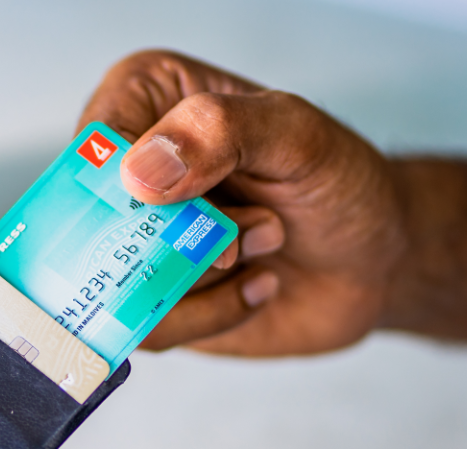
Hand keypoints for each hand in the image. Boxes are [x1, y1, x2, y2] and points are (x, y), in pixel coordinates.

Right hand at [78, 50, 407, 356]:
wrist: (373, 260)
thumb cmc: (336, 183)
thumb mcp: (297, 136)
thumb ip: (221, 131)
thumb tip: (138, 173)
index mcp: (143, 105)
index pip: (92, 145)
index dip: (136, 183)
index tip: (199, 198)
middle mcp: (126, 174)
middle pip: (97, 223)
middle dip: (185, 235)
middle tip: (254, 225)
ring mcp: (132, 243)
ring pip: (122, 281)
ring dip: (210, 271)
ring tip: (266, 242)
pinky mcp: (148, 302)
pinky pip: (150, 326)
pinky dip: (216, 310)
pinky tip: (258, 283)